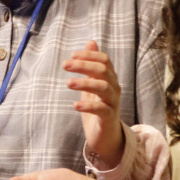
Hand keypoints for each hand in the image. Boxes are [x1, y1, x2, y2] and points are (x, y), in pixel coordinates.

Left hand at [65, 40, 124, 167]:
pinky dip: (88, 106)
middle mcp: (114, 88)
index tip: (72, 55)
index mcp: (110, 79)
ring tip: (68, 83)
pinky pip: (101, 109)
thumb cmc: (98, 109)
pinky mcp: (109, 118)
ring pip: (103, 87)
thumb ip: (91, 66)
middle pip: (103, 71)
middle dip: (84, 66)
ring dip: (85, 83)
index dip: (89, 56)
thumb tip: (90, 43)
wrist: (106, 137)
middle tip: (65, 65)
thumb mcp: (92, 85)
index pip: (104, 61)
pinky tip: (75, 105)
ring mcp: (113, 103)